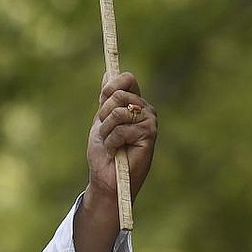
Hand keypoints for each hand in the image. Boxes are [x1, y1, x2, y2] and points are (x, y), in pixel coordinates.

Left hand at [85, 71, 157, 206]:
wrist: (106, 178)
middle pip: (118, 93)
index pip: (127, 78)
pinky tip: (116, 151)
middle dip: (103, 114)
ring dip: (106, 130)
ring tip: (112, 143)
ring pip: (117, 111)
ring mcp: (149, 121)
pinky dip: (111, 142)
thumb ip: (106, 99)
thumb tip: (108, 73)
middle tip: (106, 131)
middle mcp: (145, 109)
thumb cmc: (105, 152)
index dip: (110, 86)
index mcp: (134, 103)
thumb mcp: (102, 120)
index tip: (103, 100)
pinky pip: (120, 129)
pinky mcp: (149, 134)